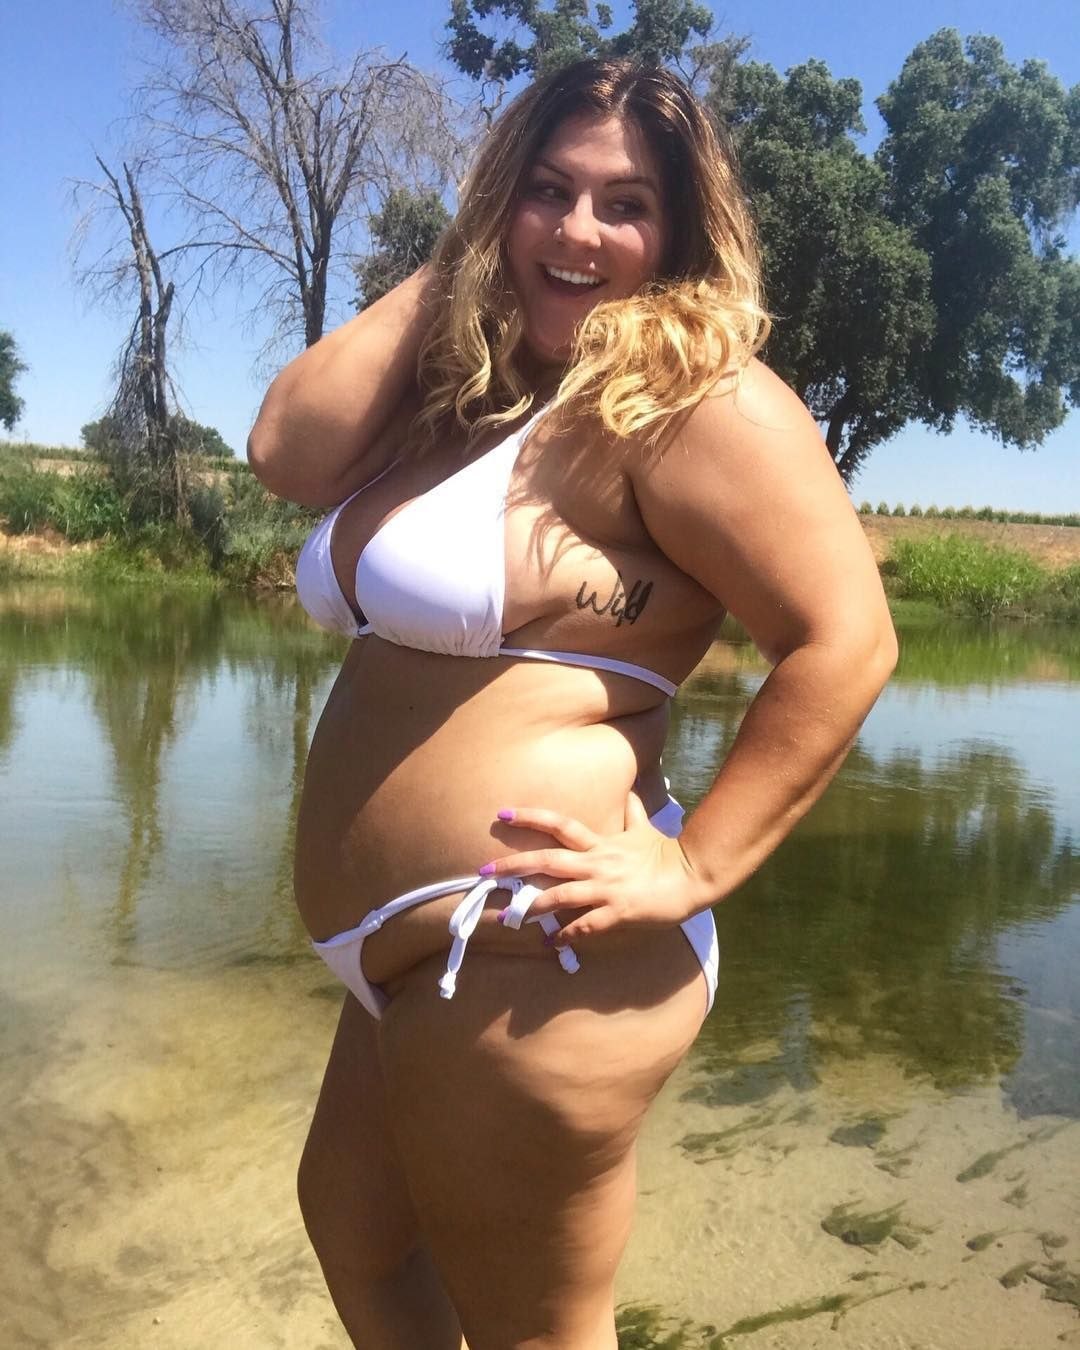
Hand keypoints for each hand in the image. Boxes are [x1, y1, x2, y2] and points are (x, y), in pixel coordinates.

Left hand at [478, 793, 712, 946]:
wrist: (693, 875)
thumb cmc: (667, 853)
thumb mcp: (646, 829)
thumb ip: (633, 813)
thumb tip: (630, 792)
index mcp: (600, 844)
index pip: (559, 825)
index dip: (530, 817)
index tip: (501, 814)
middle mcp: (597, 863)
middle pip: (548, 860)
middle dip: (513, 865)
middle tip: (483, 872)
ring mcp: (606, 888)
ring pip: (561, 895)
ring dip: (533, 905)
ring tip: (510, 914)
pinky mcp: (618, 911)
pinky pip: (587, 925)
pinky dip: (568, 934)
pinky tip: (554, 942)